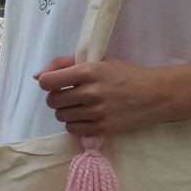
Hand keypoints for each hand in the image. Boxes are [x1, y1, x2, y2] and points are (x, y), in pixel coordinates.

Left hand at [34, 56, 172, 136]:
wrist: (154, 95)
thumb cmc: (124, 75)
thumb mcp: (98, 61)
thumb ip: (64, 64)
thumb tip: (36, 76)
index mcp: (88, 71)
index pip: (48, 82)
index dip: (48, 83)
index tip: (56, 84)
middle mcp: (91, 92)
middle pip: (52, 101)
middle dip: (56, 99)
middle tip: (69, 96)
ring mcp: (97, 112)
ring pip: (61, 116)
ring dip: (66, 112)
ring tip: (80, 106)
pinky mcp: (103, 128)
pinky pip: (73, 129)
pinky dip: (75, 124)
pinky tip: (86, 116)